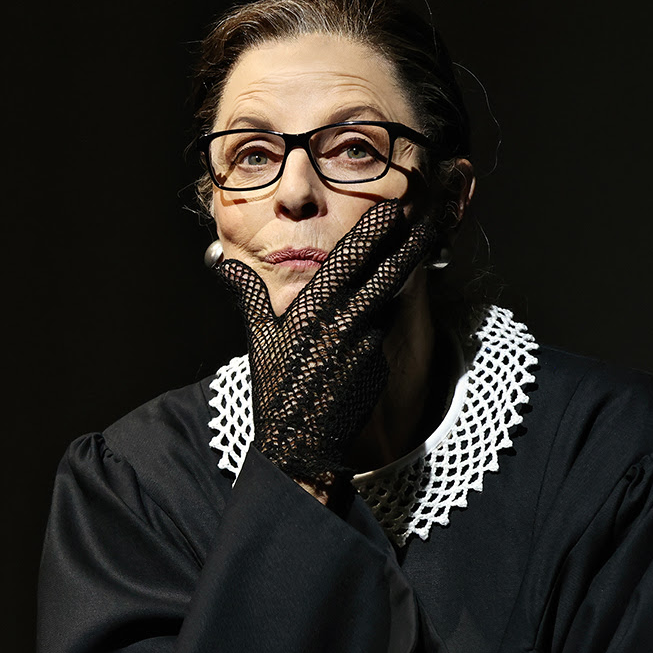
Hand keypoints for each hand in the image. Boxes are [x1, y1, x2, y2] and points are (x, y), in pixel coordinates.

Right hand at [216, 201, 437, 494]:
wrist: (302, 442)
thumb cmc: (276, 387)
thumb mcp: (259, 336)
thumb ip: (249, 294)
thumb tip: (223, 265)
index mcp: (314, 307)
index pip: (351, 258)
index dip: (376, 232)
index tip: (394, 210)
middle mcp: (344, 321)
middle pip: (388, 272)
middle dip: (411, 244)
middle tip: (430, 223)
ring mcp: (367, 343)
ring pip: (391, 300)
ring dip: (404, 275)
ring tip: (420, 249)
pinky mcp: (379, 364)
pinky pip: (384, 332)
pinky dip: (385, 317)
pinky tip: (389, 306)